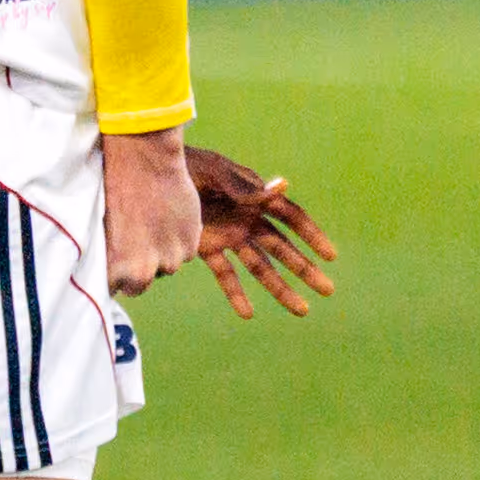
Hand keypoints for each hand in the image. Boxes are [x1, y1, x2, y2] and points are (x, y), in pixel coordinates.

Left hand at [102, 123, 202, 296]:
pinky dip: (180, 240)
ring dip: (162, 253)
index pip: (113, 290)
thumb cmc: (114, 191)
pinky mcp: (190, 245)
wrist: (143, 163)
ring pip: (166, 267)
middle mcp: (143, 271)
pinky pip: (185, 252)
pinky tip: (169, 218)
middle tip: (135, 245)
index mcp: (115, 268)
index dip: (114, 278)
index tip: (114, 266)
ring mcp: (170, 259)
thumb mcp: (103, 229)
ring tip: (152, 225)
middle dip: (139, 270)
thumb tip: (107, 270)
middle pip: (140, 285)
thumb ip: (109, 256)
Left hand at [181, 140, 337, 322]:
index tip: (331, 256)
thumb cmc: (186, 165)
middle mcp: (247, 219)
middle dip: (306, 268)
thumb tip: (284, 185)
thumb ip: (244, 186)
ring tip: (302, 310)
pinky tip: (248, 314)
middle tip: (329, 290)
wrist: (148, 173)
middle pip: (282, 248)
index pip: (291, 217)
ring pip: (260, 266)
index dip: (312, 235)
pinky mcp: (207, 247)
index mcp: (255, 196)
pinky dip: (235, 293)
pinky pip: (225, 273)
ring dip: (279, 287)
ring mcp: (229, 235)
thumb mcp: (214, 172)